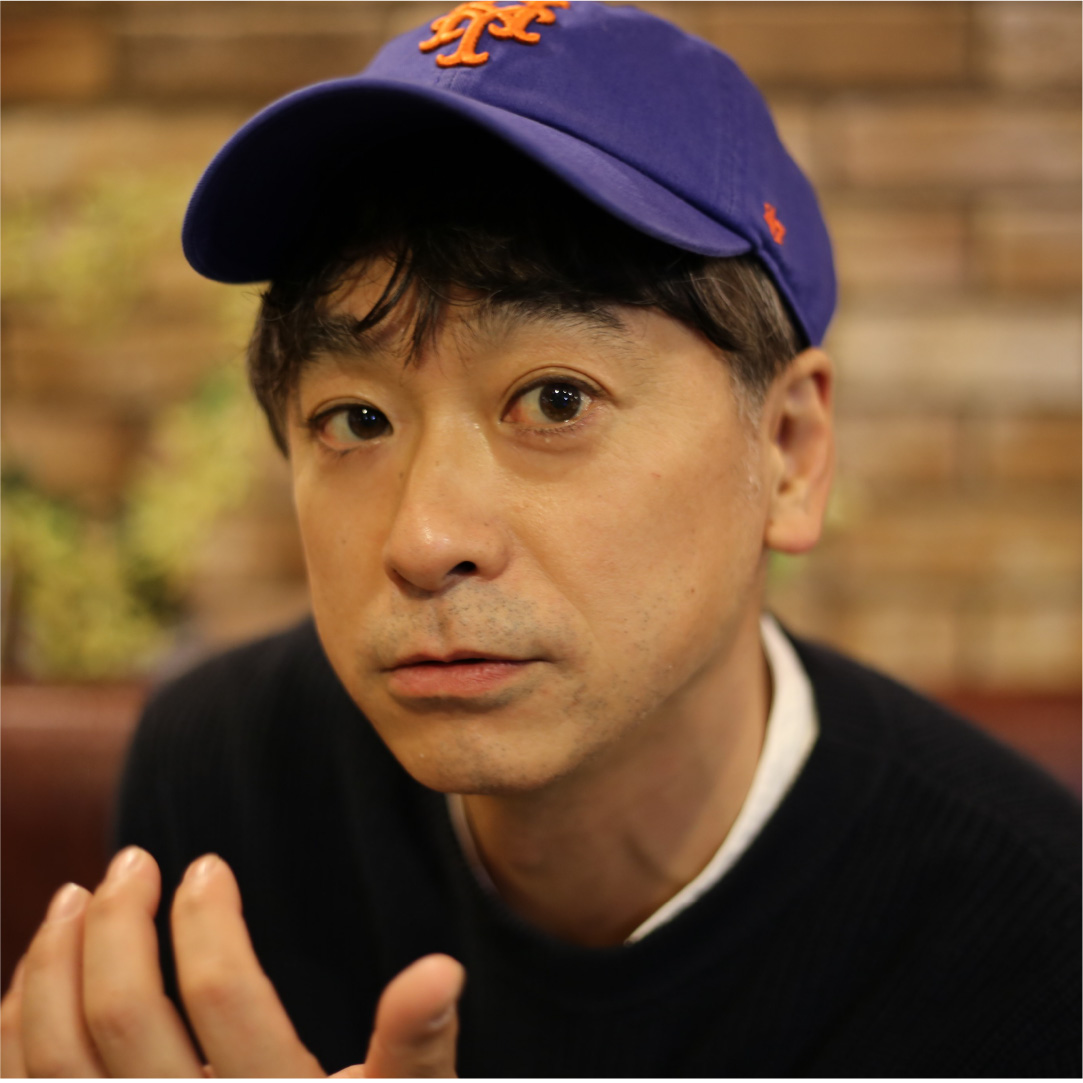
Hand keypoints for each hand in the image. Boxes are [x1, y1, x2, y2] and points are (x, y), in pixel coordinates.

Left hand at [0, 848, 463, 1076]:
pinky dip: (13, 1024)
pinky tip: (35, 971)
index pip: (219, 995)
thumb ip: (416, 1043)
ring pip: (49, 1056)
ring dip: (50, 960)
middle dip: (116, 919)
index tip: (207, 866)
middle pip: (119, 1013)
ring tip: (76, 894)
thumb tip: (441, 968)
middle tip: (133, 860)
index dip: (205, 919)